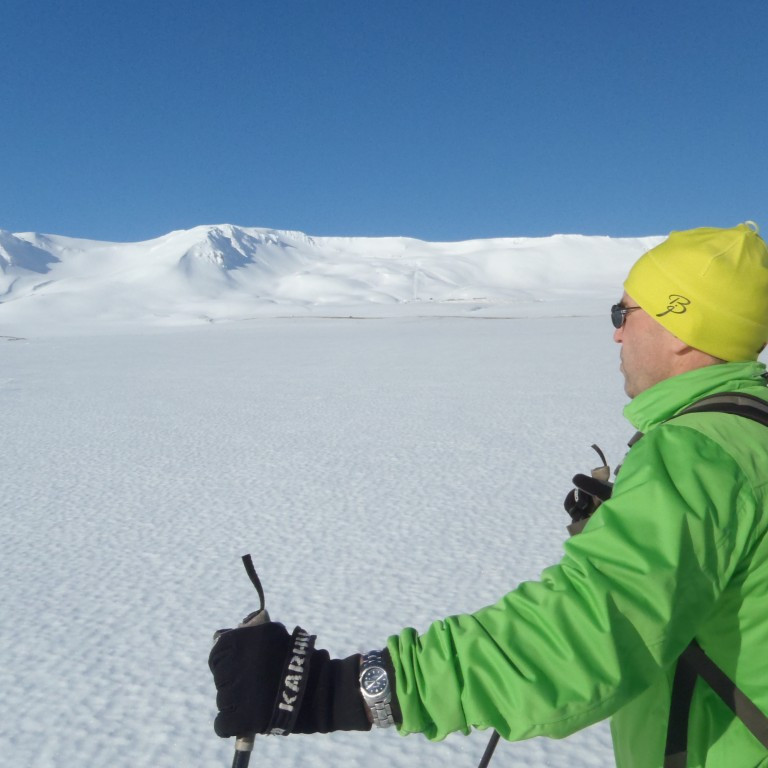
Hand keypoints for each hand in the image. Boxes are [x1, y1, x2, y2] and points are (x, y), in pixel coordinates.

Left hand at [208, 621, 371, 736]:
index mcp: (242, 641)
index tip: (236, 667)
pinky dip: (231, 724)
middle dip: (233, 681)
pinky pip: (223, 724)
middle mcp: (235, 664)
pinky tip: (245, 720)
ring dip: (235, 702)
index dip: (226, 661)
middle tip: (252, 685)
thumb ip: (250, 634)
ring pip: (223, 700)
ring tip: (256, 701)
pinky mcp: (241, 718)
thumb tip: (222, 637)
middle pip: (220, 677)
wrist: (320, 689)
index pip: (218, 653)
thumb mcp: (275, 635)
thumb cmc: (299, 659)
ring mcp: (237, 693)